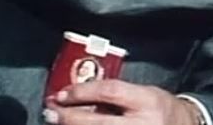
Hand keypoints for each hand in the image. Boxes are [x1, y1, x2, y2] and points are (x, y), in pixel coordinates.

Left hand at [44, 80, 200, 124]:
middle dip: (69, 118)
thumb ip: (116, 95)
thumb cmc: (161, 108)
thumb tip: (80, 96)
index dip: (83, 92)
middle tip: (51, 112)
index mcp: (147, 101)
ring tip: (59, 123)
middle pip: (97, 123)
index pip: (110, 92)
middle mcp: (142, 124)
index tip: (63, 93)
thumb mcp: (143, 93)